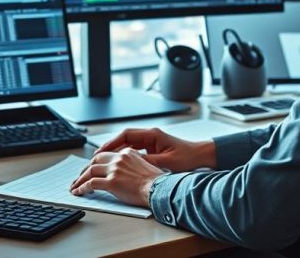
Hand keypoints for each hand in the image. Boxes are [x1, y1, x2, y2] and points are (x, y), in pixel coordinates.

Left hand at [69, 149, 163, 206]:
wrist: (159, 189)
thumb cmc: (156, 182)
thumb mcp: (145, 166)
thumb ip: (133, 164)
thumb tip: (126, 171)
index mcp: (127, 153)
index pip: (106, 155)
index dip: (96, 162)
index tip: (91, 168)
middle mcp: (119, 159)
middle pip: (95, 160)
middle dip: (84, 169)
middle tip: (79, 177)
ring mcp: (114, 170)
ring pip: (90, 171)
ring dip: (80, 179)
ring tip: (75, 186)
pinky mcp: (112, 182)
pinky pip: (91, 184)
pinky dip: (82, 188)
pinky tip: (79, 192)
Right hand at [94, 127, 215, 172]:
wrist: (201, 156)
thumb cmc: (188, 157)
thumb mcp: (167, 162)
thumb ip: (149, 162)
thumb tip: (131, 165)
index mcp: (153, 134)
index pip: (126, 135)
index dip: (112, 143)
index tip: (101, 151)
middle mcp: (151, 135)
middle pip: (124, 139)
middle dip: (110, 148)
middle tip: (97, 157)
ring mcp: (152, 141)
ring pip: (128, 145)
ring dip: (116, 152)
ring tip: (104, 161)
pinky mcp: (154, 149)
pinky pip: (135, 150)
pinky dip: (125, 156)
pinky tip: (119, 165)